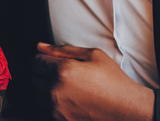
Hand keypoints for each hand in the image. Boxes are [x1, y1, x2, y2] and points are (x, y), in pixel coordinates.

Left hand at [32, 42, 154, 120]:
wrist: (126, 109)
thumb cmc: (113, 82)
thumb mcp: (92, 55)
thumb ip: (62, 49)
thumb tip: (41, 46)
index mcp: (63, 71)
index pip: (35, 61)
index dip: (43, 58)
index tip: (51, 61)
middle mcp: (56, 91)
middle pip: (33, 77)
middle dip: (43, 72)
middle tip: (61, 73)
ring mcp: (56, 109)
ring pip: (36, 93)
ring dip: (45, 88)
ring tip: (66, 86)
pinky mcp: (59, 120)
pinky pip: (43, 107)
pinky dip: (50, 102)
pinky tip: (67, 98)